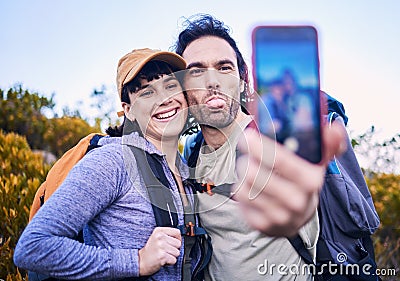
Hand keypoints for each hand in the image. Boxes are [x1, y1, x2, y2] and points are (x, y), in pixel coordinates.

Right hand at [138, 227, 181, 275]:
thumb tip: (180, 238)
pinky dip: (170, 262)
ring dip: (172, 256)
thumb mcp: (156, 237)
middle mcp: (160, 237)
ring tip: (164, 255)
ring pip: (177, 252)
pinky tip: (163, 260)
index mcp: (159, 231)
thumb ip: (167, 235)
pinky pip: (174, 260)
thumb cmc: (150, 250)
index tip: (174, 243)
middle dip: (174, 249)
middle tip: (166, 251)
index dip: (178, 239)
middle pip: (178, 243)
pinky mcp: (162, 256)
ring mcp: (161, 246)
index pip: (177, 232)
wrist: (141, 261)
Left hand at [233, 122, 345, 236]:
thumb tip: (334, 128)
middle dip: (248, 156)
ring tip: (249, 165)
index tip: (249, 135)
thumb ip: (325, 144)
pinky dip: (241, 186)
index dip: (261, 146)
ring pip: (245, 184)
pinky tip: (249, 185)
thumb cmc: (302, 182)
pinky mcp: (263, 225)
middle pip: (256, 173)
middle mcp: (296, 202)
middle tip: (246, 145)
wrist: (298, 218)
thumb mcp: (316, 163)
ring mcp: (279, 215)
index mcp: (311, 181)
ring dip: (243, 170)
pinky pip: (241, 198)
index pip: (280, 161)